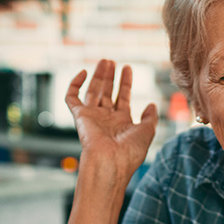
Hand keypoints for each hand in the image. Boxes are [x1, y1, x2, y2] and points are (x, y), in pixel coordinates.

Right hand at [65, 59, 157, 182]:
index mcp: (122, 123)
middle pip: (107, 93)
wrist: (110, 162)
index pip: (123, 98)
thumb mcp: (147, 131)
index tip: (127, 68)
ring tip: (105, 61)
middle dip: (110, 77)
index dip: (125, 83)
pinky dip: (75, 84)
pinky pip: (72, 97)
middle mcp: (106, 119)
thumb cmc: (130, 151)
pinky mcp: (79, 116)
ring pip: (93, 91)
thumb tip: (151, 104)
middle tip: (112, 62)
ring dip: (98, 76)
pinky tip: (84, 72)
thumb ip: (151, 117)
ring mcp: (92, 117)